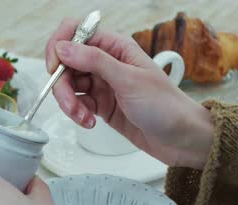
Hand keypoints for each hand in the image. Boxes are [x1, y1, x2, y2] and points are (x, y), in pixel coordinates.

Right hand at [46, 19, 213, 168]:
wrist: (181, 138)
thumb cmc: (166, 106)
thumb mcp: (128, 80)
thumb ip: (94, 61)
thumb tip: (63, 47)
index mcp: (116, 47)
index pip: (75, 33)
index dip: (60, 47)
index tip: (56, 68)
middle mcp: (107, 62)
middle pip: (67, 63)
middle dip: (62, 85)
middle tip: (70, 104)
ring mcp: (103, 84)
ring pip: (69, 86)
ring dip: (69, 103)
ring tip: (83, 118)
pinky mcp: (101, 105)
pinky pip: (77, 104)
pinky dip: (78, 114)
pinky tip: (89, 122)